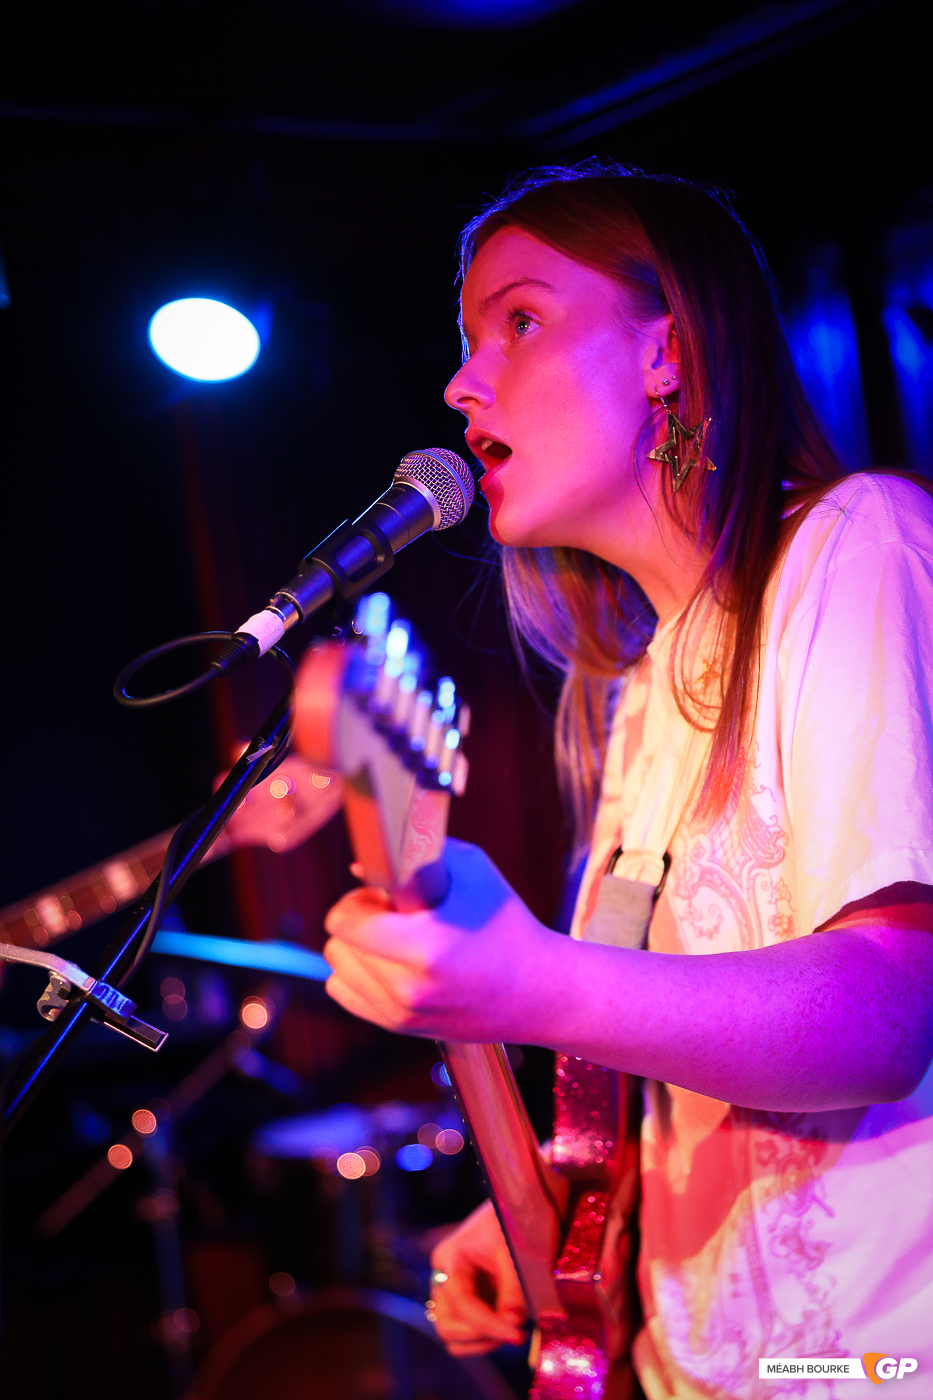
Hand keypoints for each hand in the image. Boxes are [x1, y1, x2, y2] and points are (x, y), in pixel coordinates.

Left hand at [322, 839, 553, 1042]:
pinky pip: (346, 993)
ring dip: (358, 949)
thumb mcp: (470, 871)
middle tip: (395, 915)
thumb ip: (413, 858)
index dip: (360, 899)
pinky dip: (360, 975)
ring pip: (337, 970)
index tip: (385, 895)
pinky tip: (393, 963)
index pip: (345, 921)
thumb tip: (358, 868)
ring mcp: (402, 1015)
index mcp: (425, 948)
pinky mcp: (400, 1029)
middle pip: (338, 945)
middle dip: (359, 922)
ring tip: (397, 939)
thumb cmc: (505, 924)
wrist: (537, 990)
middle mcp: (408, 988)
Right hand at [428, 1201, 526, 1355]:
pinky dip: (485, 1336)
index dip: (488, 1325)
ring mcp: (453, 1290)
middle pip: (447, 1326)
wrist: (520, 1201)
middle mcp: (444, 1277)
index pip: (462, 1305)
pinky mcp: (467, 1299)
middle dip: (480, 1335)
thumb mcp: (514, 1251)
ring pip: (453, 1335)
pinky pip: (466, 1331)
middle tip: (514, 1333)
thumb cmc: (514, 1218)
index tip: (517, 1334)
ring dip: (481, 1340)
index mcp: (450, 1258)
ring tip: (512, 1330)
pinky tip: (508, 1324)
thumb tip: (513, 1323)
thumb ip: (513, 1290)